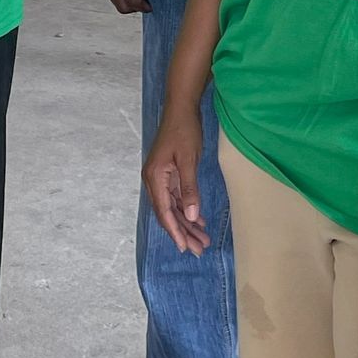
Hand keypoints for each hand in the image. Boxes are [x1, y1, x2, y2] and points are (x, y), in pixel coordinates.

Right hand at [143, 106, 207, 254]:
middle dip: (183, 232)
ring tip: (202, 240)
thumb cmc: (184, 130)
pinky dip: (188, 210)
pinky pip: (177, 198)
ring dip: (187, 224)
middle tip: (199, 250)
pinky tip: (199, 221)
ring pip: (174, 208)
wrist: (181, 108)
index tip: (185, 248)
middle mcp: (154, 180)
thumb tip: (191, 216)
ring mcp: (161, 177)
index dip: (175, 232)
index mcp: (154, 178)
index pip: (164, 212)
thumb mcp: (188, 159)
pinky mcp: (169, 174)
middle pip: (168, 213)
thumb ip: (189, 189)